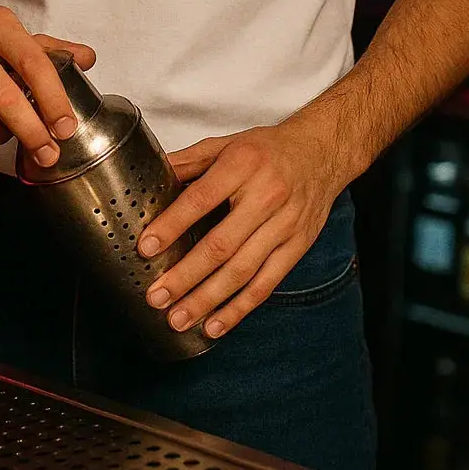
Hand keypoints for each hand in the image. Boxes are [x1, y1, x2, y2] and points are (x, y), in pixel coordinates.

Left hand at [136, 118, 340, 340]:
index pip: (201, 199)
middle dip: (185, 276)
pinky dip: (239, 308)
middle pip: (221, 245)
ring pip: (242, 271)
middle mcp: (266, 196)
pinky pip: (266, 284)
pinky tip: (215, 325)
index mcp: (243, 164)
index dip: (172, 225)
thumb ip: (189, 161)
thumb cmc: (269, 149)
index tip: (146, 247)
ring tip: (178, 319)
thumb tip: (152, 177)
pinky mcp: (297, 247)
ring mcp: (284, 225)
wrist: (322, 152)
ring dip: (207, 300)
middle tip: (156, 296)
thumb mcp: (228, 144)